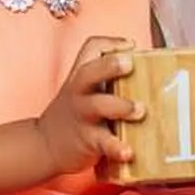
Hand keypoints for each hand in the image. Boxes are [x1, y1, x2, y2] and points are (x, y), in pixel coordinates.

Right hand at [35, 36, 145, 175]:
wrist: (45, 145)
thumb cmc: (76, 114)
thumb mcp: (85, 90)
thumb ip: (109, 80)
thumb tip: (149, 72)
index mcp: (82, 77)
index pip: (91, 49)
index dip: (111, 43)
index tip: (131, 46)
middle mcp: (80, 92)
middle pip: (89, 71)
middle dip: (110, 65)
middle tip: (130, 64)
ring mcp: (83, 116)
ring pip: (98, 105)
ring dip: (120, 106)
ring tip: (139, 110)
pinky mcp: (88, 140)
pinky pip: (103, 142)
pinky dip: (117, 147)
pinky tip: (129, 152)